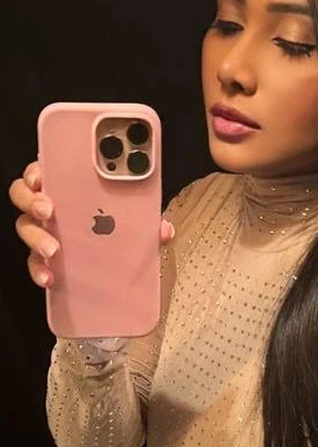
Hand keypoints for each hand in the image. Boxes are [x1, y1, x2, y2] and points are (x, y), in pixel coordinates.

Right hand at [9, 160, 175, 289]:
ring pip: (26, 228)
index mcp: (69, 185)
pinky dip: (40, 269)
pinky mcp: (44, 257)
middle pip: (25, 195)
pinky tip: (51, 277)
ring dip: (37, 238)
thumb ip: (145, 221)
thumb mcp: (134, 219)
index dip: (38, 170)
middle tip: (48, 211)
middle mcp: (50, 205)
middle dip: (33, 201)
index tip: (42, 177)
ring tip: (53, 249)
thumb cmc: (118, 225)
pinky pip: (35, 262)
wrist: (115, 264)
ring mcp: (43, 230)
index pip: (46, 169)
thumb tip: (163, 230)